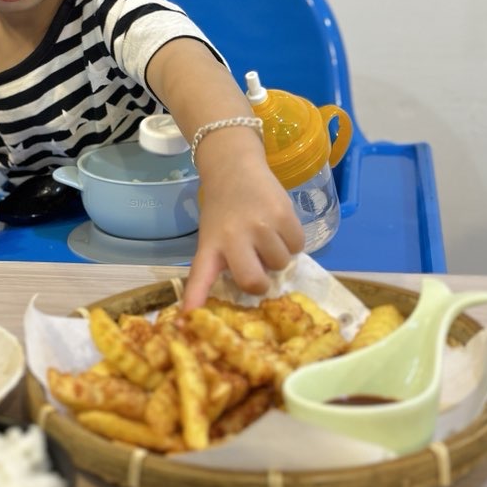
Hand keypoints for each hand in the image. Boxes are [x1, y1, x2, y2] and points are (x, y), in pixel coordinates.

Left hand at [182, 157, 303, 309]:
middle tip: (259, 268)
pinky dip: (293, 242)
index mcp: (210, 244)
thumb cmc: (224, 208)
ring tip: (267, 237)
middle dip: (261, 282)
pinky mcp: (284, 213)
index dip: (196, 300)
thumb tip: (235, 297)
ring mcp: (260, 225)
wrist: (235, 165)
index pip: (200, 277)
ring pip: (280, 264)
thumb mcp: (213, 235)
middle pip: (254, 282)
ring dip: (278, 256)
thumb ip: (220, 264)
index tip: (188, 321)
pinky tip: (280, 227)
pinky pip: (298, 246)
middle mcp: (233, 236)